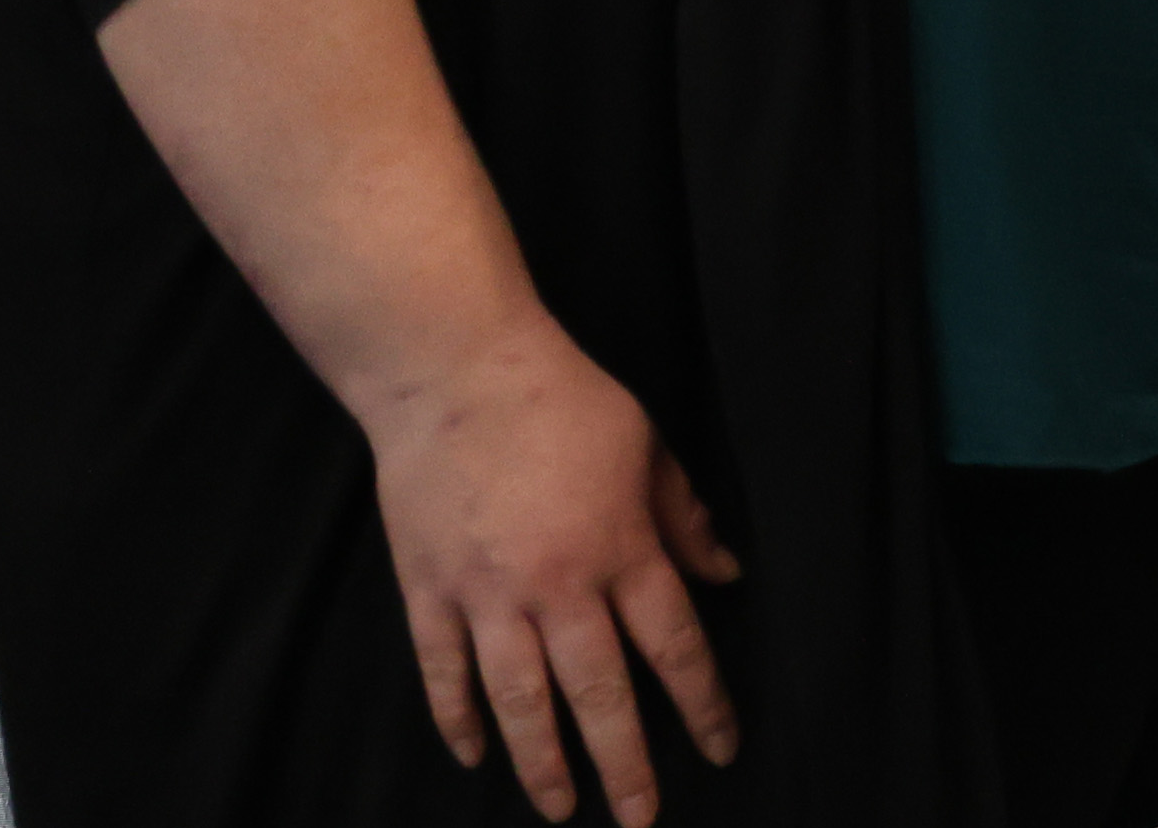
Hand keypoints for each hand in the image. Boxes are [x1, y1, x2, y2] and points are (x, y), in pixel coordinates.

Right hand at [363, 329, 742, 824]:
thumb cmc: (565, 404)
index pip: (675, 649)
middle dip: (625, 765)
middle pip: (600, 696)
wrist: (457, 374)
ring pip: (519, 702)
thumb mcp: (651, 451)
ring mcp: (487, 595)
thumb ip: (684, 521)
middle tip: (643, 818)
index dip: (702, 707)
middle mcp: (558, 587)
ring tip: (561, 810)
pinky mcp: (429, 591)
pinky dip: (458, 719)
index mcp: (623, 551)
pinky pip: (444, 673)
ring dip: (542, 763)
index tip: (720, 750)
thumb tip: (727, 574)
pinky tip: (474, 756)